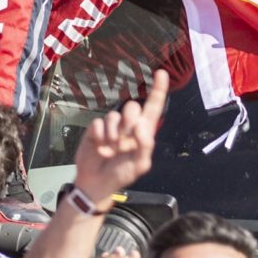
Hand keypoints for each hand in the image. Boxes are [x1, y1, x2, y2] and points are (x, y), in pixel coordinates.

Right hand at [72, 69, 166, 201]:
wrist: (97, 183)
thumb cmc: (122, 173)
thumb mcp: (140, 164)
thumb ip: (145, 144)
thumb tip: (142, 124)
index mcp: (143, 132)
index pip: (153, 107)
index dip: (158, 90)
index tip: (161, 73)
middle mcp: (128, 126)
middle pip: (132, 107)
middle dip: (128, 123)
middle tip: (122, 143)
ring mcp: (112, 127)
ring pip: (114, 115)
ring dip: (113, 134)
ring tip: (111, 150)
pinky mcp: (96, 129)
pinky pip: (98, 123)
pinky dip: (100, 136)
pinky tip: (100, 147)